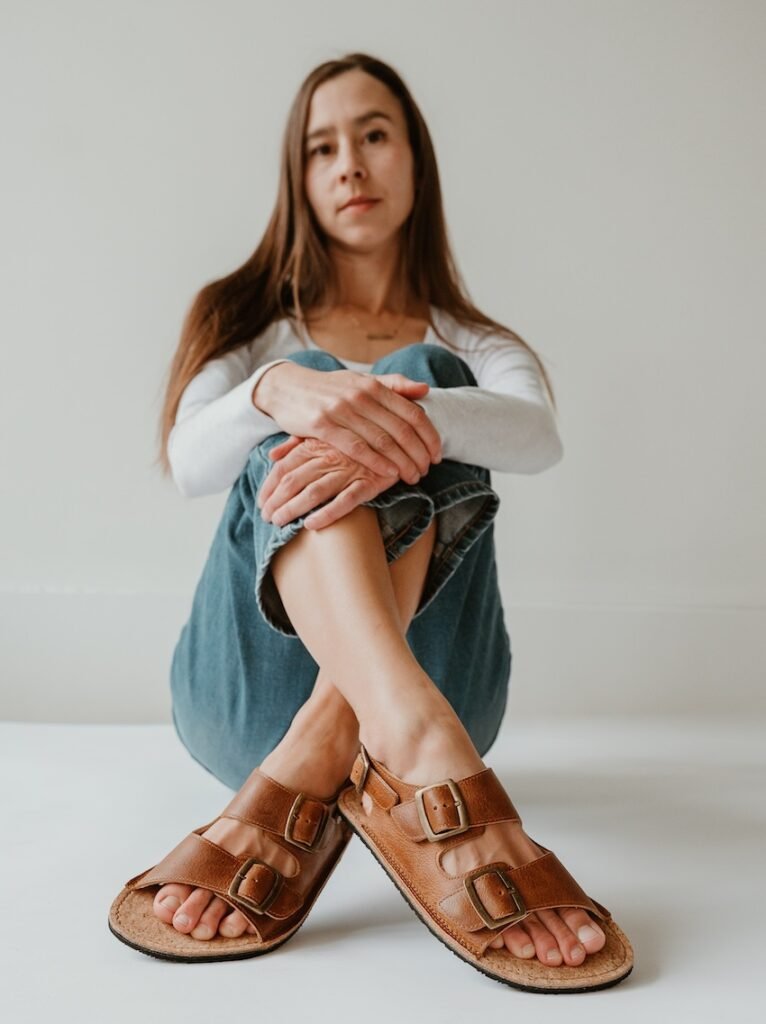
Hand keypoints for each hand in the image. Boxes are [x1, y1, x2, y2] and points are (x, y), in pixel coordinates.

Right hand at [252, 364, 441, 483]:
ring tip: (413, 476)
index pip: (412, 412)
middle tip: (427, 470)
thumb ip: (393, 385)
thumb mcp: (360, 381)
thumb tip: (425, 389)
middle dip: (419, 453)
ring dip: (402, 462)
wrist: (286, 387)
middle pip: (401, 429)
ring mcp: (341, 410)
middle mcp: (360, 396)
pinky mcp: (322, 425)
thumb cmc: (328, 389)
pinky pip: (356, 447)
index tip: (438, 454)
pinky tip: (389, 473)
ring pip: (382, 440)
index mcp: (374, 386)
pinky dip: (376, 462)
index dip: (429, 435)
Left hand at [257, 435, 401, 530]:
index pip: (284, 466)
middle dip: (276, 502)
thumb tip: (272, 455)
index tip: (261, 503)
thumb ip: (297, 442)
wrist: (399, 430)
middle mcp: (329, 455)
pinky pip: (346, 500)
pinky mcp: (370, 481)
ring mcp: (350, 469)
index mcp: (317, 442)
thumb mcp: (326, 431)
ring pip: (314, 491)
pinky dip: (327, 513)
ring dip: (293, 509)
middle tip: (266, 518)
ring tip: (279, 523)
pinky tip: (311, 525)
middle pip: (293, 481)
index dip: (269, 486)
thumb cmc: (357, 433)